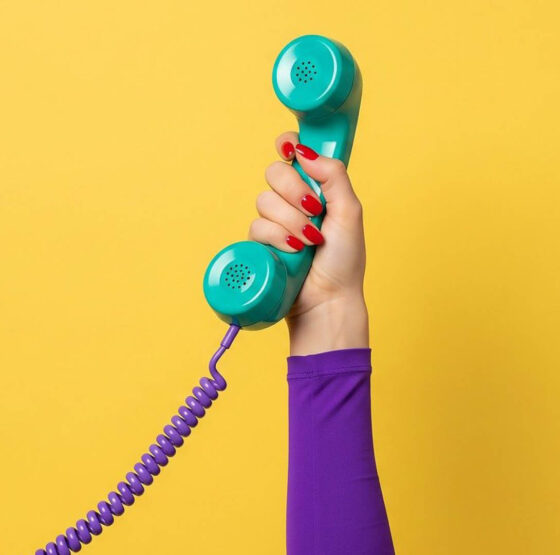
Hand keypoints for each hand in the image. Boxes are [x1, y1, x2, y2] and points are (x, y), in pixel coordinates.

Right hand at [248, 132, 368, 355]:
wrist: (328, 298)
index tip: (290, 150)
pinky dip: (277, 237)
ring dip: (289, 221)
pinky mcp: (262, 242)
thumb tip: (304, 151)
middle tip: (313, 210)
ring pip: (264, 200)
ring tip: (308, 241)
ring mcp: (276, 221)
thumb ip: (333, 176)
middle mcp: (294, 201)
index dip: (287, 144)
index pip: (293, 153)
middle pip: (274, 171)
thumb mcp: (349, 213)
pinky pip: (257, 226)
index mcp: (316, 188)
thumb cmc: (344, 260)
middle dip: (294, 192)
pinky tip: (293, 251)